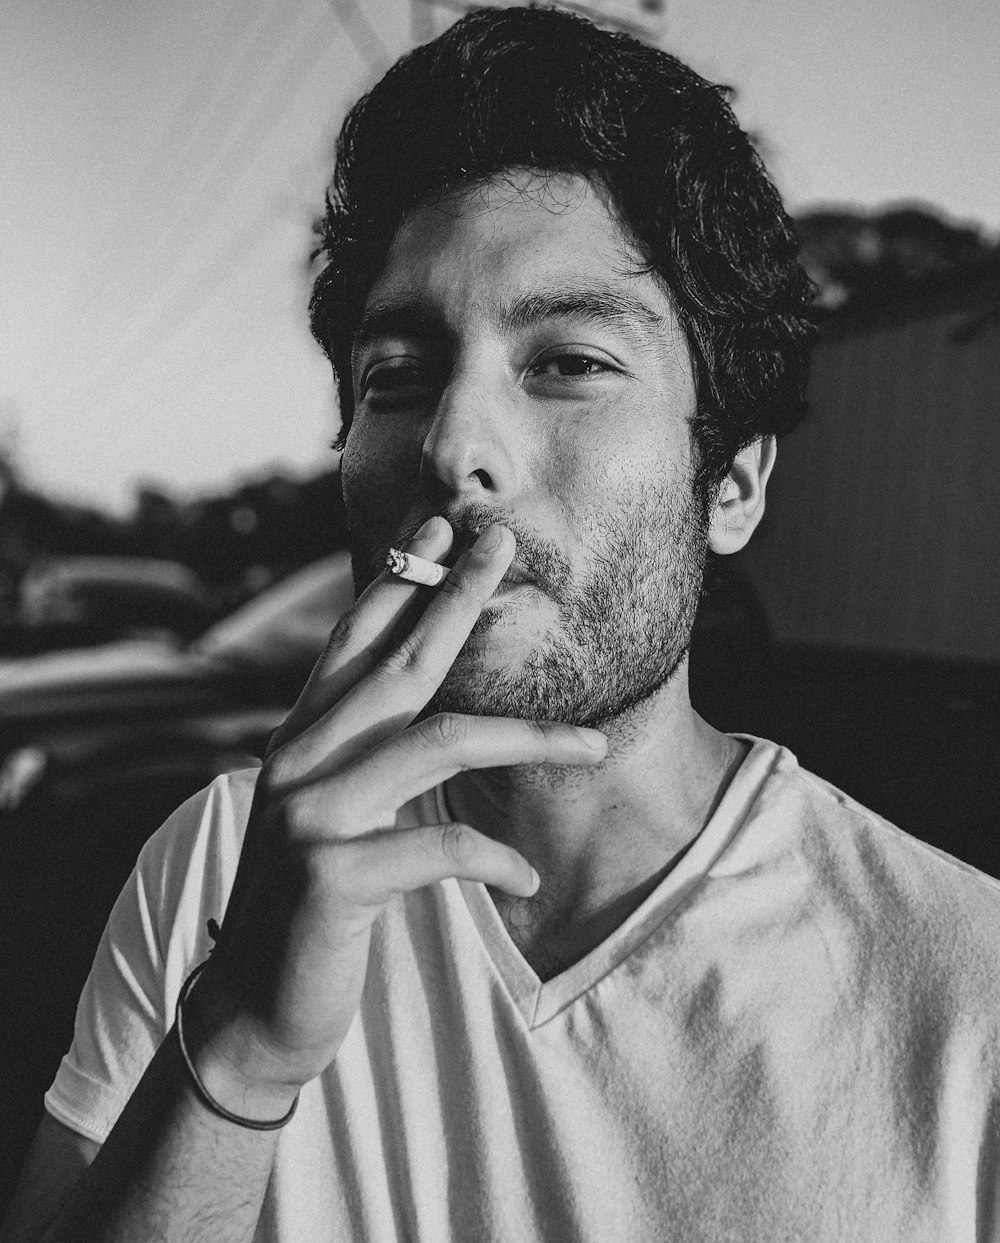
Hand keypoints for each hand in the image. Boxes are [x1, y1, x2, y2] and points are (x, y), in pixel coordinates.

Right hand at [182, 518, 606, 1115]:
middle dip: (454, 597)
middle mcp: (297, 762)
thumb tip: (419, 712)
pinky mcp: (331, 875)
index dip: (398, 580)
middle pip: (396, 663)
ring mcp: (309, 814)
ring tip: (593, 743)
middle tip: (502, 544)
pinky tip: (528, 878)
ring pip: (437, 743)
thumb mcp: (329, 816)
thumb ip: (360, 757)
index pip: (353, 643)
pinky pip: (440, 847)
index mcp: (300, 742)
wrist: (252, 1011)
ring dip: (527, 737)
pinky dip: (495, 860)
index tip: (440, 529)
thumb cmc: (311, 909)